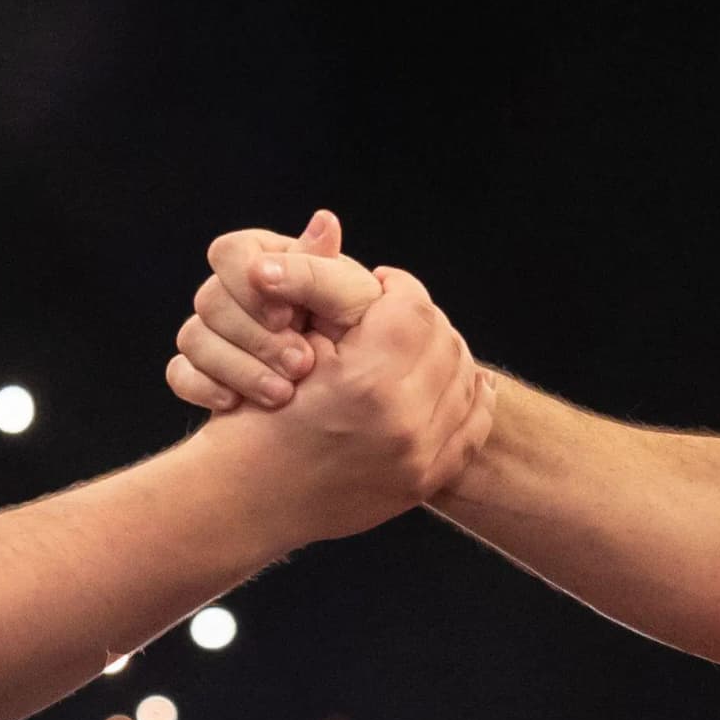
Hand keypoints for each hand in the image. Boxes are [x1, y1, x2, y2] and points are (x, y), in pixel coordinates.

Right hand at [165, 209, 375, 413]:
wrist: (356, 417)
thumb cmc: (366, 352)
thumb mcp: (358, 306)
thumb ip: (326, 268)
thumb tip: (306, 233)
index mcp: (275, 261)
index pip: (231, 252)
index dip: (249, 285)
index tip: (287, 317)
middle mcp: (241, 293)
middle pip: (209, 298)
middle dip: (254, 337)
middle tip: (301, 365)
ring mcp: (219, 334)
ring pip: (193, 336)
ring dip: (238, 368)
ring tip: (282, 394)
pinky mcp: (207, 374)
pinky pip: (179, 373)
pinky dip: (204, 388)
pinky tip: (238, 403)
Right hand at [188, 254, 489, 542]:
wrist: (247, 499)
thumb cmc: (252, 416)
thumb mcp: (278, 343)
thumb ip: (315, 282)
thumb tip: (328, 220)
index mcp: (368, 378)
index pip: (412, 303)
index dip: (394, 286)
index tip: (378, 286)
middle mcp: (403, 418)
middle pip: (444, 338)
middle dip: (422, 319)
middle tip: (398, 316)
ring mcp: (419, 454)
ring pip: (464, 378)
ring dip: (445, 353)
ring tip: (417, 346)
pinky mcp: (424, 479)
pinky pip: (472, 425)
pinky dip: (468, 398)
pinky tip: (455, 382)